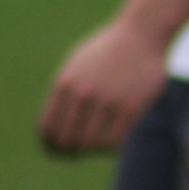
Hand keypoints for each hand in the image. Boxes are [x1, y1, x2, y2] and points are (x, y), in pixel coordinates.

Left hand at [38, 17, 169, 156]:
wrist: (141, 33)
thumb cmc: (107, 50)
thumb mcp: (76, 66)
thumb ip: (64, 94)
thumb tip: (53, 127)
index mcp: (64, 84)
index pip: (47, 128)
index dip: (49, 147)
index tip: (56, 153)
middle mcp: (82, 93)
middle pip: (67, 140)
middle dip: (69, 154)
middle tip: (76, 156)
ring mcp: (107, 100)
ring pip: (90, 144)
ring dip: (91, 151)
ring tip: (96, 147)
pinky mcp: (130, 106)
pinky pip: (114, 141)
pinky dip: (110, 148)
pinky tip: (113, 142)